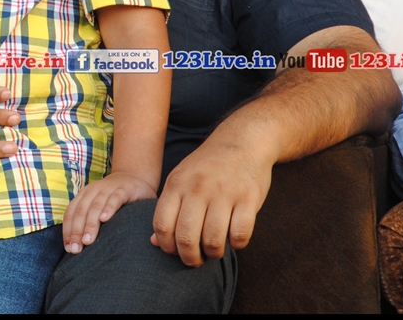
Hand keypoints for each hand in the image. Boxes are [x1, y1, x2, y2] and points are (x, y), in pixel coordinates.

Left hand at [61, 171, 155, 253]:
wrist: (133, 177)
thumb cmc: (113, 198)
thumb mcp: (98, 206)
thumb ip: (89, 220)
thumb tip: (77, 246)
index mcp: (84, 196)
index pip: (71, 213)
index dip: (68, 230)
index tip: (69, 248)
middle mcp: (93, 191)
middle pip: (81, 211)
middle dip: (77, 231)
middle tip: (77, 249)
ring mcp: (108, 189)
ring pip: (95, 206)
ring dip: (90, 224)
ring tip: (88, 240)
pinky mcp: (123, 190)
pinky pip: (114, 198)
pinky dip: (108, 208)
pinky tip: (105, 219)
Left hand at [151, 135, 271, 265]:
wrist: (242, 141)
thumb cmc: (207, 167)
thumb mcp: (180, 179)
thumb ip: (168, 209)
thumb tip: (154, 242)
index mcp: (176, 184)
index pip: (162, 224)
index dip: (166, 246)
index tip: (174, 252)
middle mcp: (197, 188)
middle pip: (186, 236)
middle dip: (189, 258)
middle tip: (195, 260)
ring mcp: (223, 193)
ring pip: (213, 240)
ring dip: (213, 253)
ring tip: (214, 251)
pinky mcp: (248, 198)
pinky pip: (239, 235)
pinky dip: (236, 244)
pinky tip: (234, 239)